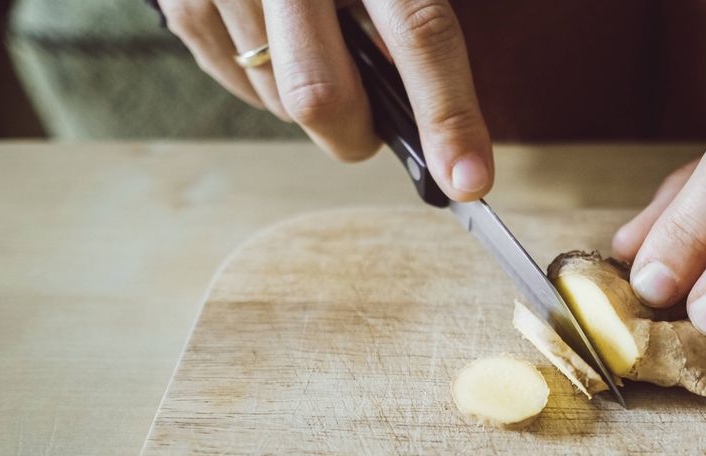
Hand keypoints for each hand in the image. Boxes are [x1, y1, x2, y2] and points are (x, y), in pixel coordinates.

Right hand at [162, 0, 492, 199]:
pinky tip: (279, 40)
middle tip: (375, 128)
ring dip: (314, 106)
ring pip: (280, 101)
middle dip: (357, 135)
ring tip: (321, 48)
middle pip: (321, 95)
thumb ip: (414, 23)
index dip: (448, 115)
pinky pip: (238, 84)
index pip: (421, 34)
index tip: (467, 181)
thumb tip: (433, 122)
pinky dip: (270, 84)